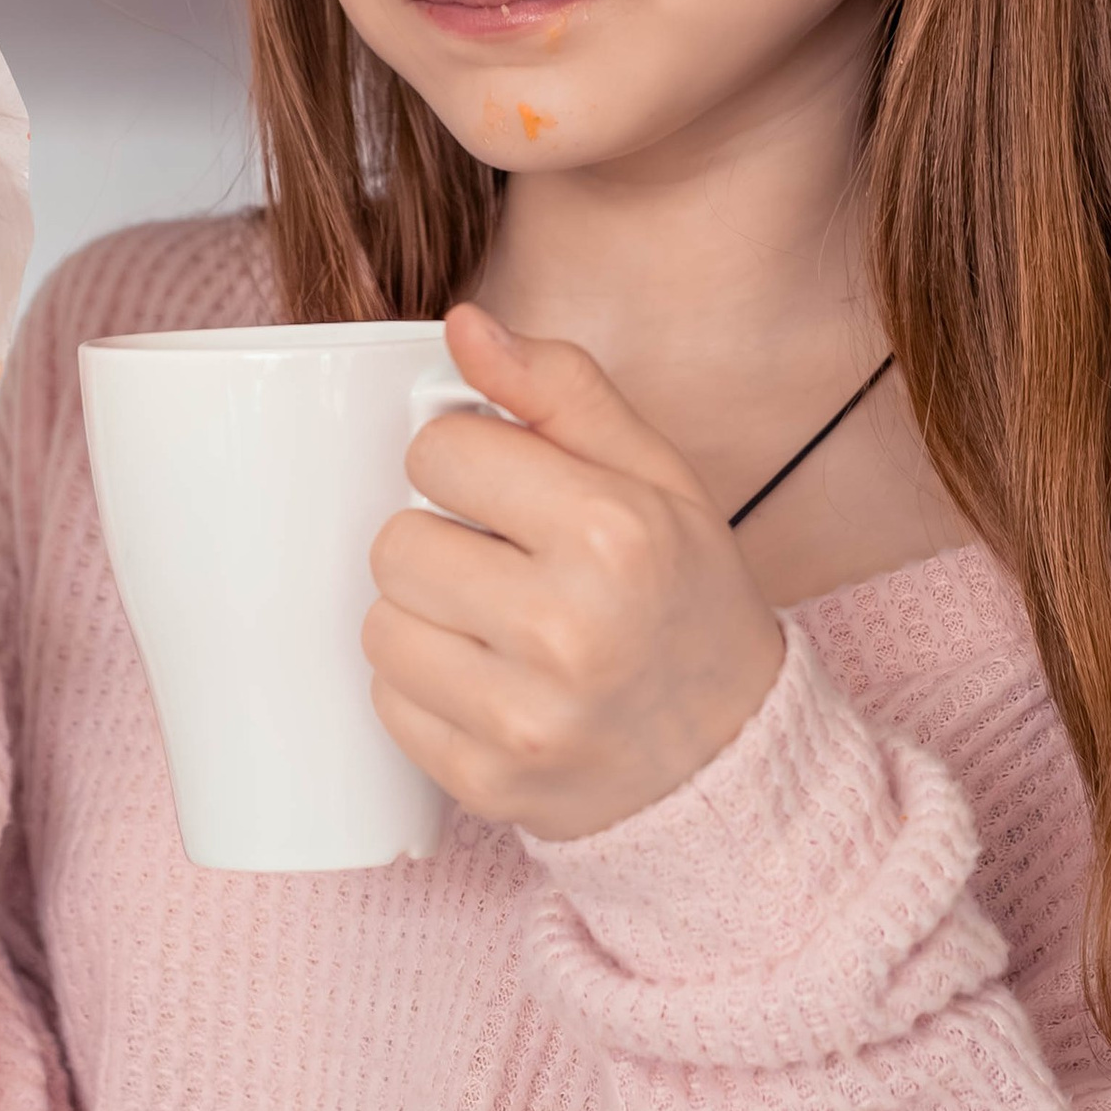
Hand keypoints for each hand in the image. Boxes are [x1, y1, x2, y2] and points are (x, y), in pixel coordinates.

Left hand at [365, 300, 786, 842]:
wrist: (731, 756)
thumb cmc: (685, 598)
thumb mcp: (655, 476)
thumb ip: (560, 389)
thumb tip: (463, 326)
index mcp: (612, 533)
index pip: (440, 451)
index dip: (468, 462)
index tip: (510, 492)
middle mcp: (566, 630)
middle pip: (395, 544)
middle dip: (440, 542)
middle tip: (502, 565)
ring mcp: (523, 719)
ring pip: (379, 628)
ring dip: (424, 617)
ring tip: (495, 626)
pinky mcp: (487, 784)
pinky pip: (388, 704)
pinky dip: (427, 689)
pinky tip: (492, 682)